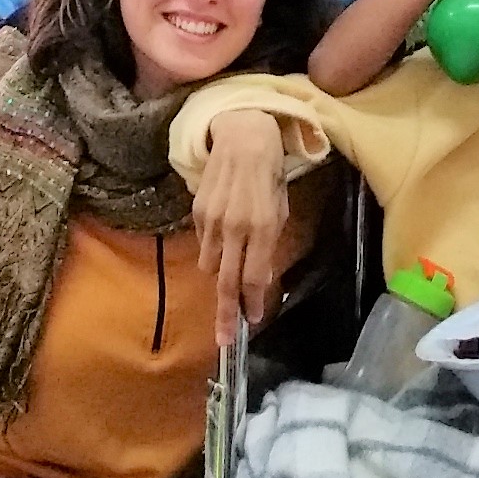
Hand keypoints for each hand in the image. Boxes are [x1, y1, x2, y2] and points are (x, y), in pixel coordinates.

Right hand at [192, 110, 288, 346]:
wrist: (243, 137)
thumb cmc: (270, 175)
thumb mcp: (280, 210)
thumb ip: (269, 246)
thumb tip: (258, 279)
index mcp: (263, 227)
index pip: (254, 277)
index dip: (252, 303)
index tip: (252, 322)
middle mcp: (236, 227)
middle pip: (227, 282)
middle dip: (226, 314)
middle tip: (225, 340)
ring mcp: (212, 221)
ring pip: (211, 266)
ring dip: (220, 279)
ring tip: (228, 285)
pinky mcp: (197, 212)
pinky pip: (204, 244)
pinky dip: (214, 251)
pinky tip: (224, 240)